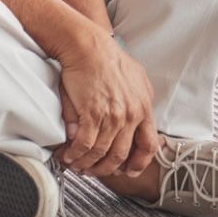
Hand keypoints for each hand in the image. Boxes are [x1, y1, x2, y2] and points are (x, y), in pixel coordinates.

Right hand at [54, 30, 158, 177]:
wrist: (87, 45)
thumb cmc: (105, 56)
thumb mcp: (134, 77)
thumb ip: (133, 101)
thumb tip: (122, 120)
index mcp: (143, 107)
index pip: (149, 145)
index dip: (139, 162)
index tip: (129, 170)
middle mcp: (131, 114)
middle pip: (122, 153)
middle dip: (107, 168)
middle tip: (96, 171)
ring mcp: (113, 116)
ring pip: (102, 152)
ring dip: (88, 163)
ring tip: (78, 166)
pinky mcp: (92, 113)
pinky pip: (85, 143)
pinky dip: (76, 153)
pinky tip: (69, 155)